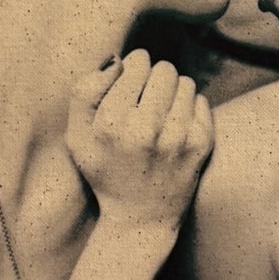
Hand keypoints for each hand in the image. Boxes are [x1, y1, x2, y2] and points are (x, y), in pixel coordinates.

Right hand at [66, 50, 213, 235]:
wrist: (140, 219)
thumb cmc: (105, 171)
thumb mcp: (77, 137)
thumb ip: (85, 93)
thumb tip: (117, 60)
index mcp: (111, 123)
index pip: (136, 63)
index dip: (133, 67)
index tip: (130, 81)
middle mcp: (145, 129)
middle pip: (164, 69)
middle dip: (154, 77)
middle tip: (145, 98)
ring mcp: (177, 138)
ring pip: (185, 82)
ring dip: (173, 92)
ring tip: (160, 112)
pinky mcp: (200, 145)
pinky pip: (201, 101)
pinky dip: (189, 107)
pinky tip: (175, 126)